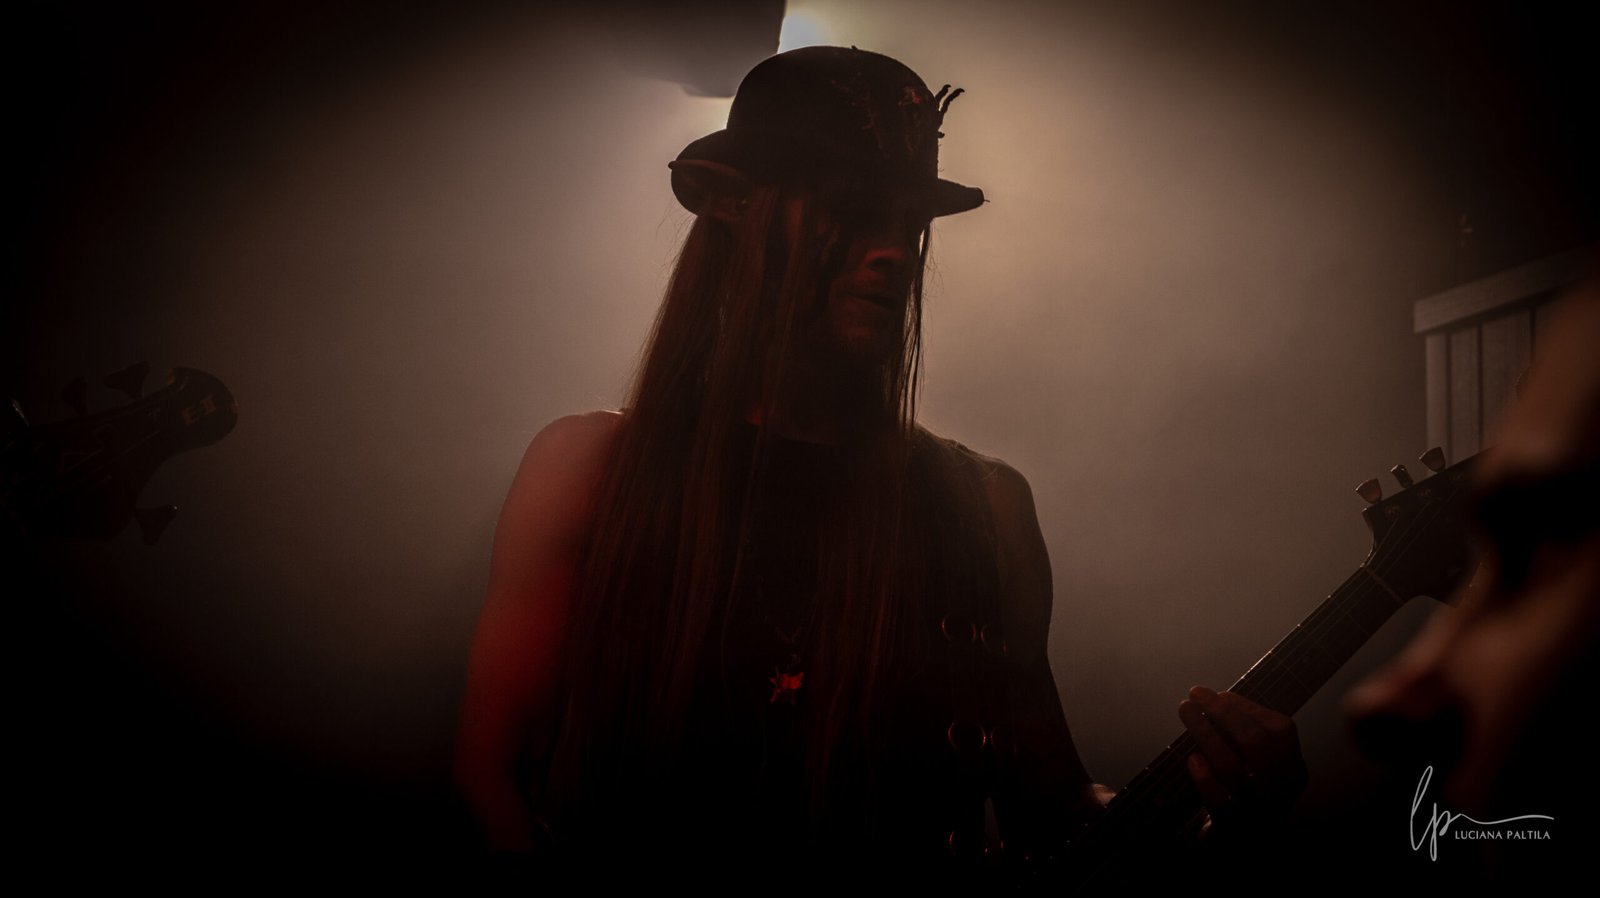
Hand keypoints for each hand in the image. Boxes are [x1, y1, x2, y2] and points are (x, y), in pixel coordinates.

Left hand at [1177, 685, 1307, 838]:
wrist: (1238, 840)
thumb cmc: (1243, 789)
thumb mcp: (1255, 762)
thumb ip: (1244, 733)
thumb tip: (1221, 698)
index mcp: (1293, 770)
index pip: (1280, 730)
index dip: (1247, 708)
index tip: (1218, 693)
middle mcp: (1282, 791)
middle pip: (1256, 744)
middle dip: (1223, 713)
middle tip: (1195, 694)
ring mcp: (1259, 811)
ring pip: (1233, 769)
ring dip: (1205, 733)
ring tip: (1186, 711)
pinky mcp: (1234, 828)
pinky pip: (1219, 801)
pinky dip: (1204, 777)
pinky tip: (1191, 759)